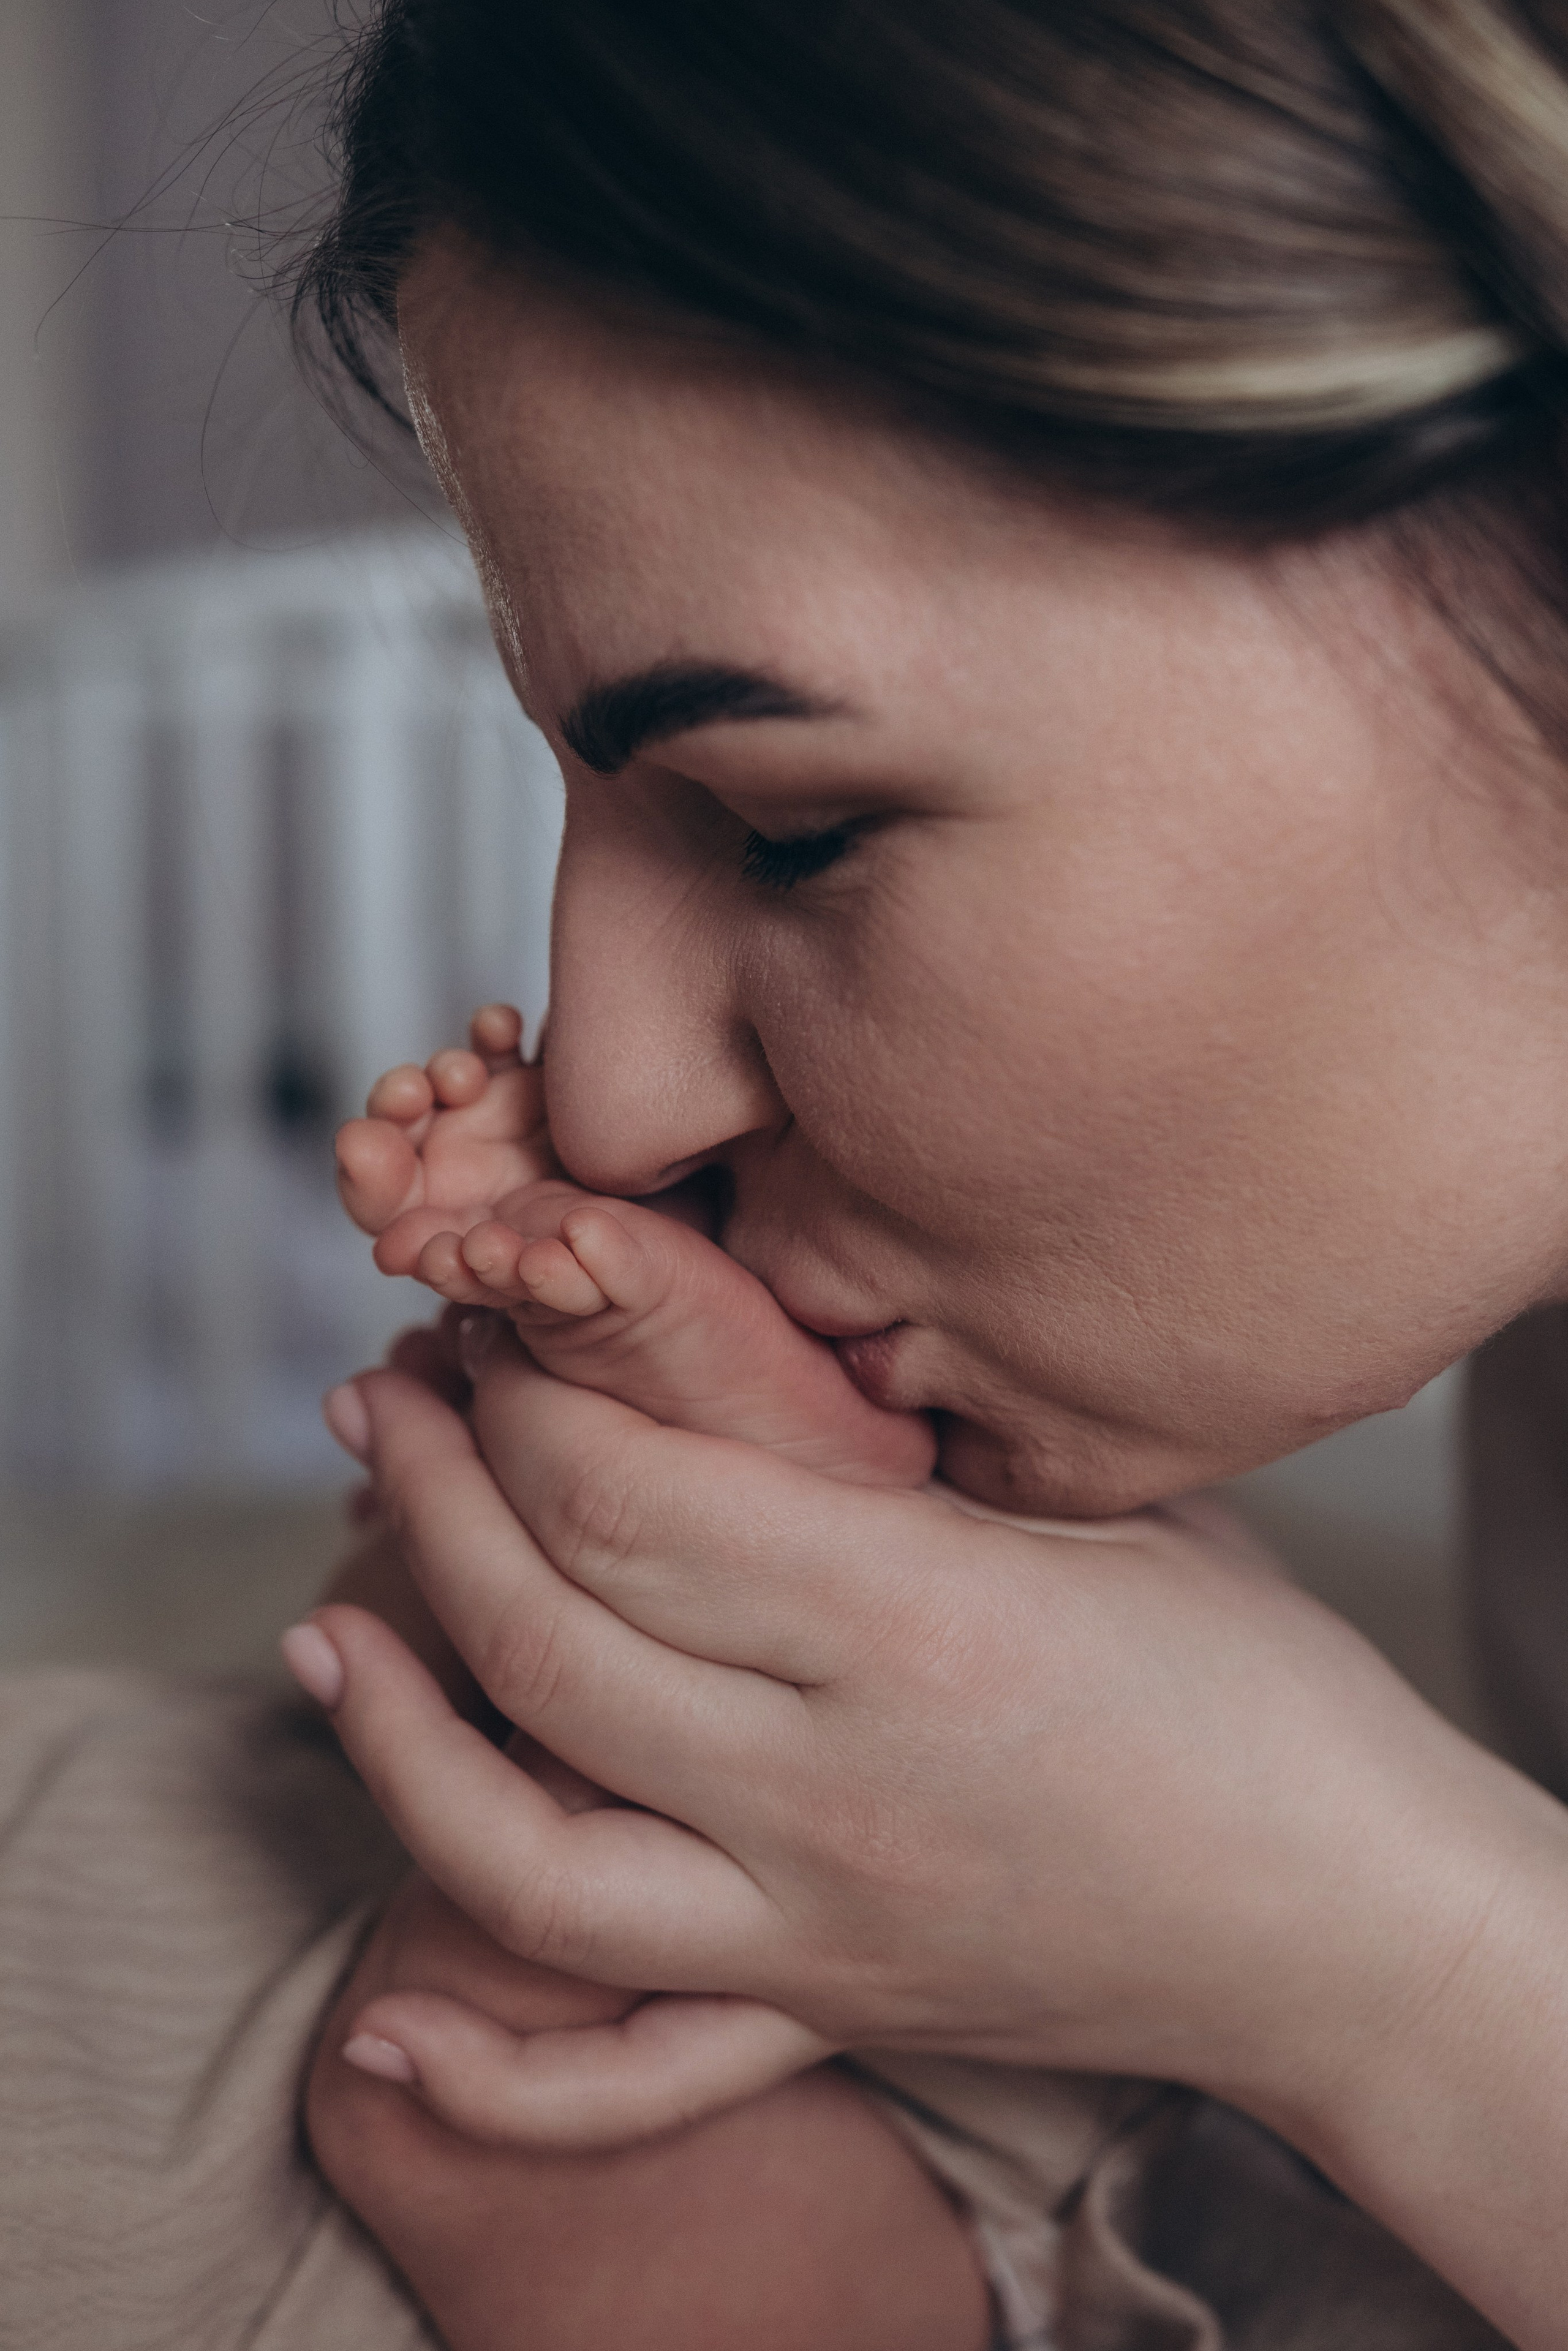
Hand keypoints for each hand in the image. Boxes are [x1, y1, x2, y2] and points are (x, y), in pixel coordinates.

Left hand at [292, 1328, 1524, 2136]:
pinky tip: (379, 2039)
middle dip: (432, 1495)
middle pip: (549, 1636)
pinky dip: (489, 2079)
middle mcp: (838, 1786)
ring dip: (391, 1736)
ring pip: (523, 1857)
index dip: (521, 1401)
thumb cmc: (1253, 1685)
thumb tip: (712, 1355)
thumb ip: (905, 1458)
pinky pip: (621, 2082)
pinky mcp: (821, 2018)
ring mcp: (814, 1928)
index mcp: (919, 1623)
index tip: (490, 1331)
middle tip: (385, 1402)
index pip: (629, 1498)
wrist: (1345, 1919)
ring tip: (329, 1626)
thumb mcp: (1099, 1514)